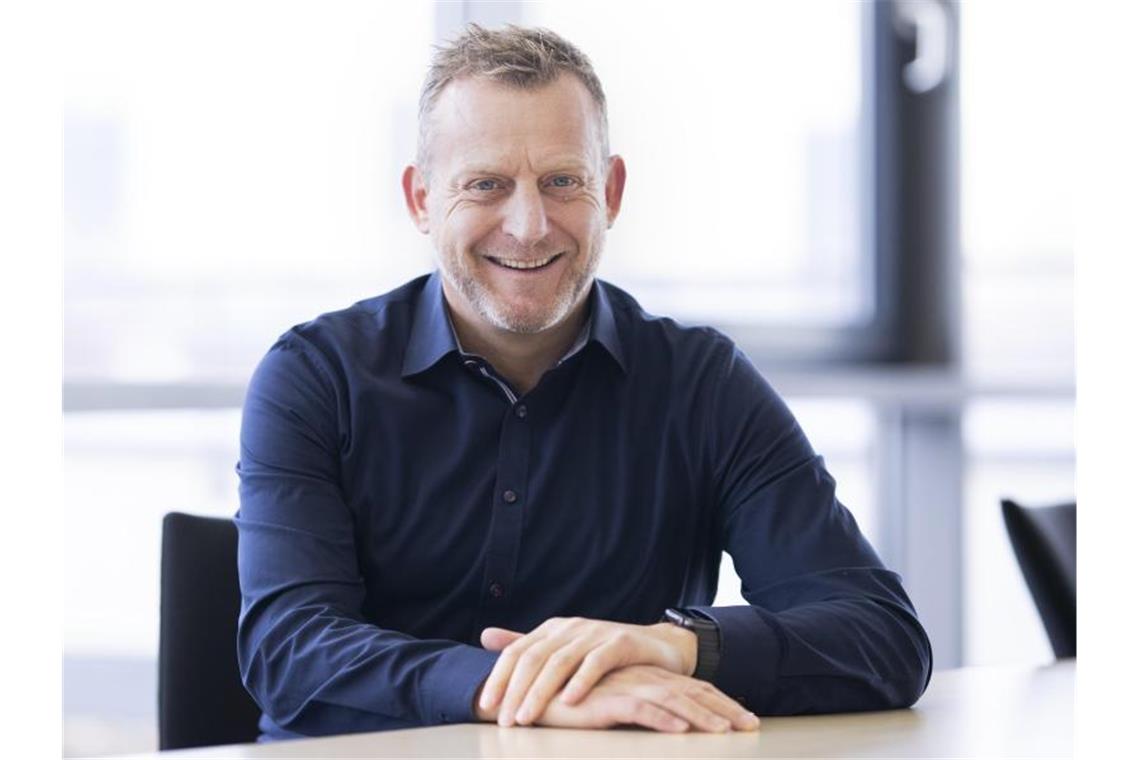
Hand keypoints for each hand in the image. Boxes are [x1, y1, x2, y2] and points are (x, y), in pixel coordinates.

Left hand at [477, 617, 698, 726]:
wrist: (659, 648)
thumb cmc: (607, 655)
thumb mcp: (564, 649)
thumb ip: (528, 645)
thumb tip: (485, 636)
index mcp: (553, 629)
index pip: (517, 652)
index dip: (498, 677)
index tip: (485, 705)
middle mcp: (571, 627)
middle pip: (534, 658)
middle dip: (515, 690)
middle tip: (505, 720)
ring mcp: (596, 632)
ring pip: (560, 661)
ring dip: (540, 692)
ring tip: (527, 717)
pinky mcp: (621, 642)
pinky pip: (597, 662)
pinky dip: (581, 682)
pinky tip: (570, 702)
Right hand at [530, 664, 758, 732]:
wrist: (532, 693)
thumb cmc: (572, 700)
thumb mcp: (610, 703)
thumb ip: (634, 704)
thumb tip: (668, 716)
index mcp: (644, 677)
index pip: (689, 688)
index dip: (718, 701)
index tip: (744, 717)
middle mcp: (640, 678)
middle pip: (690, 693)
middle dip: (723, 710)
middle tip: (752, 725)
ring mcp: (624, 687)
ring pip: (672, 701)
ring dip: (702, 717)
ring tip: (727, 732)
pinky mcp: (605, 700)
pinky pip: (640, 709)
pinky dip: (663, 718)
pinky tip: (681, 729)